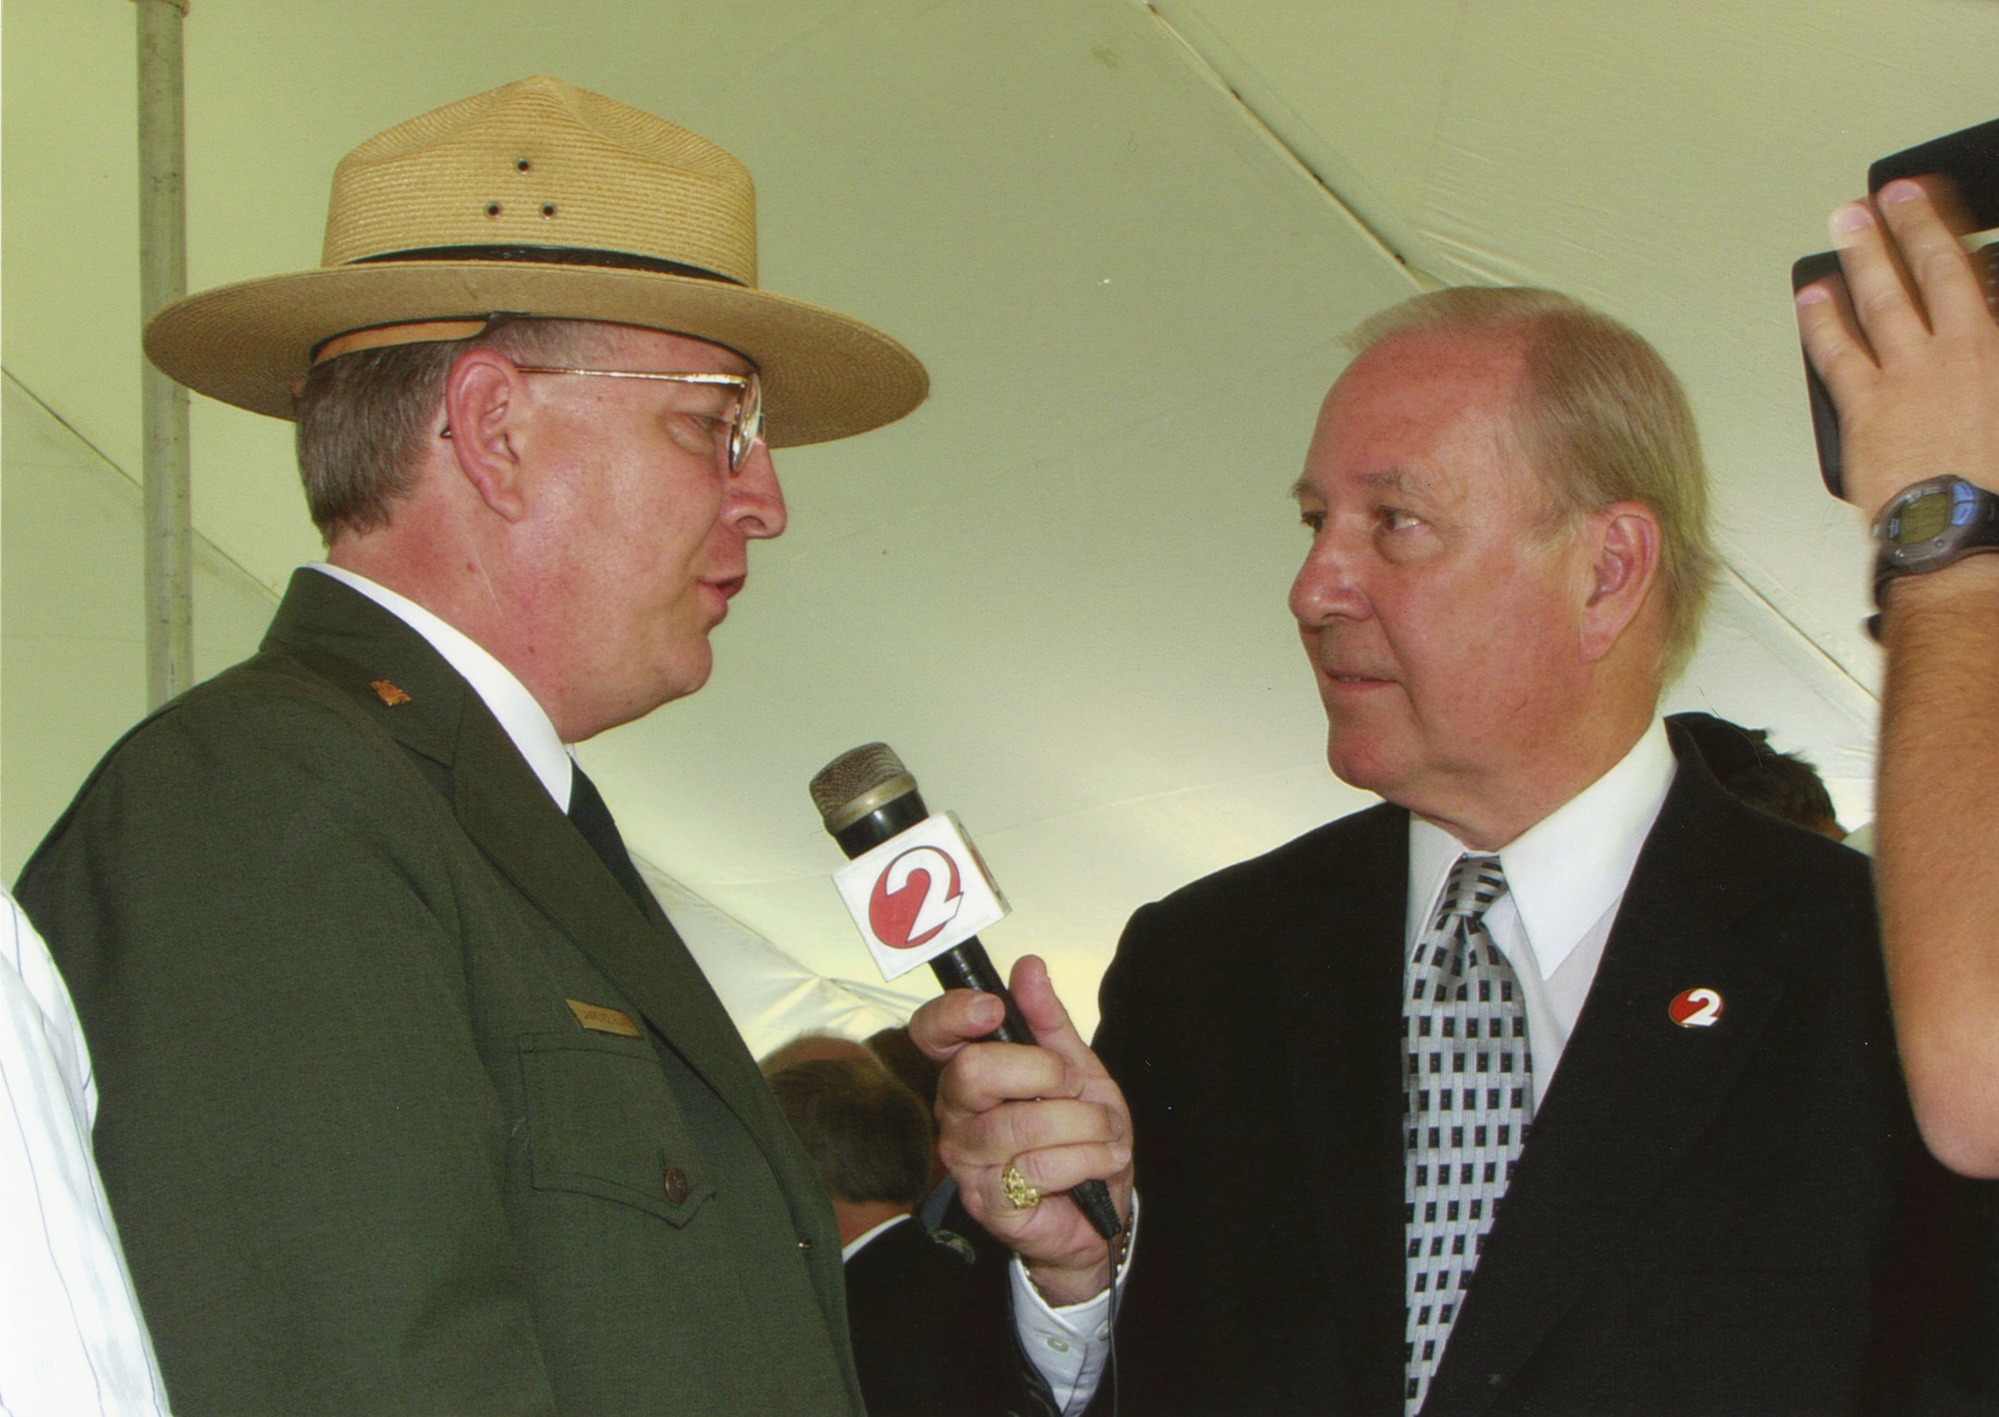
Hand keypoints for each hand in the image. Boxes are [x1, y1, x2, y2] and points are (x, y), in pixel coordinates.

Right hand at [908, 955, 1133, 1305]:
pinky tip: (1102, 1162)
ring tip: (1107, 1133)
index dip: (954, 1014)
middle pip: (973, 1071)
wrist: (1100, 1210)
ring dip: (1084, 1124)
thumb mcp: (1077, 1069)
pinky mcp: (989, 1201)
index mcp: (969, 1072)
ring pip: (1019, 1123)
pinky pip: (1038, 1168)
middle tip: (1077, 1087)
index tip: (994, 1007)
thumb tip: (1027, 967)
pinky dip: (1088, 1159)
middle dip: (1044, 1071)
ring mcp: (966, 1160)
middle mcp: (956, 1113)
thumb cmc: (1080, 1135)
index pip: (932, 1034)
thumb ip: (1049, 1022)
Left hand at [1795, 177, 1998, 520]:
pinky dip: (1822, 318)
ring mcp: (1909, 374)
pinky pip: (1836, 350)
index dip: (1966, 239)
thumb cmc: (1997, 483)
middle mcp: (1960, 349)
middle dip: (1914, 223)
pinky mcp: (1866, 405)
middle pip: (1936, 268)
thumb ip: (1990, 366)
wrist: (1966, 530)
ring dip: (1864, 253)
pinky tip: (1812, 296)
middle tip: (1895, 192)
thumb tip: (1980, 350)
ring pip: (1883, 297)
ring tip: (1848, 220)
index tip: (1954, 212)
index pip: (1983, 276)